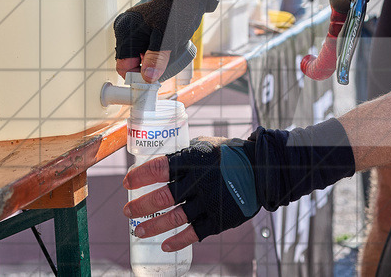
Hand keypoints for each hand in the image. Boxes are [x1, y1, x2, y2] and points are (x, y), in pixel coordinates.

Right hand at [114, 0, 206, 81]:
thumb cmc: (177, 12)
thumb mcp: (168, 38)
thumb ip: (157, 58)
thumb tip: (147, 77)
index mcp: (126, 31)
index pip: (123, 66)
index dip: (137, 76)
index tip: (153, 81)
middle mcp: (123, 28)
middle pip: (130, 61)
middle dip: (147, 66)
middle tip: (165, 63)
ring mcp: (129, 27)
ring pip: (137, 55)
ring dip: (151, 58)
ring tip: (167, 50)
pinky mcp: (136, 27)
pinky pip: (141, 46)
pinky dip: (151, 50)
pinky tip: (163, 45)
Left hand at [121, 122, 354, 244]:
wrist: (263, 169)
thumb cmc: (229, 155)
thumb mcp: (206, 146)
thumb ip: (183, 156)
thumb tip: (155, 165)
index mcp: (195, 158)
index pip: (160, 168)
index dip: (140, 176)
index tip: (127, 181)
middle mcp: (200, 180)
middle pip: (163, 197)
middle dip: (141, 205)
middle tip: (127, 211)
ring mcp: (210, 201)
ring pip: (176, 217)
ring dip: (154, 225)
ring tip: (138, 231)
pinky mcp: (220, 218)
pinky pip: (195, 232)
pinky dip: (179, 240)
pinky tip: (166, 244)